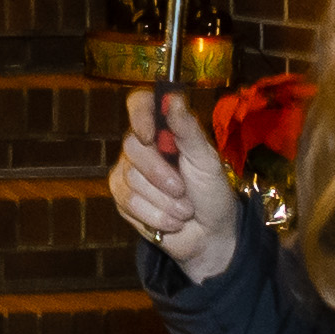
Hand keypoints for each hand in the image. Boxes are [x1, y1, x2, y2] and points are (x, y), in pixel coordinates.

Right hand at [109, 89, 241, 287]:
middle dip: (159, 174)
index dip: (139, 115)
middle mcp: (142, 147)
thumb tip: (173, 97)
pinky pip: (127, 202)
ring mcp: (128, 173)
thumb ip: (189, 131)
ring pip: (129, 179)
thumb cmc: (212, 193)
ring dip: (162, 201)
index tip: (150, 135)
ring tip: (183, 211)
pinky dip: (154, 216)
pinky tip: (171, 221)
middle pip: (131, 146)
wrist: (210, 235)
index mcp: (165, 130)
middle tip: (182, 190)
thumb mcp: (207, 161)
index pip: (139, 104)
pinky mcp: (122, 200)